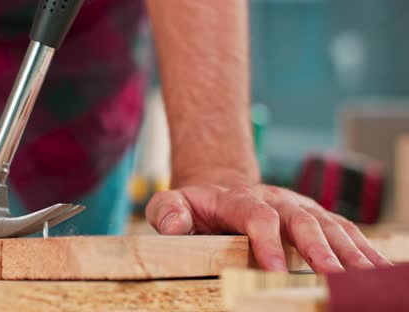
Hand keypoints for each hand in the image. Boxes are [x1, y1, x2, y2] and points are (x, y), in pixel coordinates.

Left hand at [145, 182, 392, 272]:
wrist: (221, 188)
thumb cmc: (196, 204)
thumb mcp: (172, 201)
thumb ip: (167, 210)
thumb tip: (174, 224)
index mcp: (239, 198)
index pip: (256, 215)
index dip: (266, 241)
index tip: (273, 269)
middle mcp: (275, 200)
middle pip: (302, 221)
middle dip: (319, 249)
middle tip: (334, 277)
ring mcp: (298, 207)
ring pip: (329, 226)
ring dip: (350, 252)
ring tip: (367, 277)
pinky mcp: (313, 217)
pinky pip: (343, 232)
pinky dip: (363, 250)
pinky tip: (378, 269)